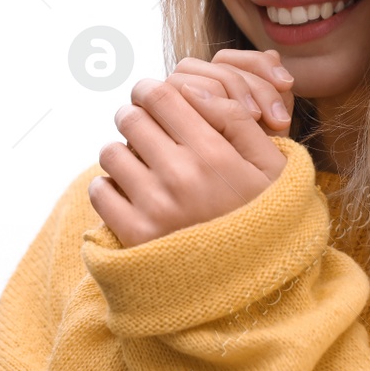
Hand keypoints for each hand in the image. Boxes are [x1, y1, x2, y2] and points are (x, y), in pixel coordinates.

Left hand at [90, 61, 288, 247]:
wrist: (253, 282)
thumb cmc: (261, 213)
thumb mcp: (270, 164)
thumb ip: (236, 119)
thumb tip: (192, 88)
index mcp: (213, 152)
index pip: (161, 96)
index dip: (149, 89)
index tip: (149, 96)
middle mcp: (180, 175)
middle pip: (130, 118)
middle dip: (134, 117)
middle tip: (143, 128)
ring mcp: (154, 206)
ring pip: (110, 152)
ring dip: (122, 153)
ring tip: (140, 166)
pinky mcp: (134, 234)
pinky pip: (99, 191)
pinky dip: (109, 187)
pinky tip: (131, 194)